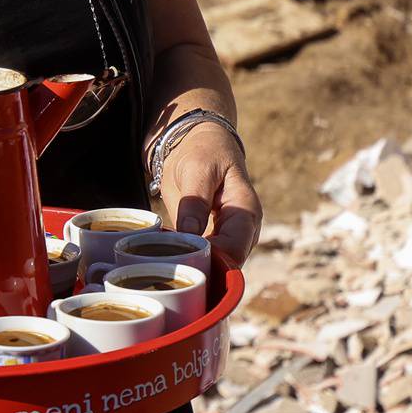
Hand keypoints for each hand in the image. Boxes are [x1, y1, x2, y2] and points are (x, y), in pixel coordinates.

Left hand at [160, 125, 262, 267]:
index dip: (210, 260)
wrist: (201, 144)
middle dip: (200, 267)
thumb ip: (194, 201)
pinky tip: (169, 256)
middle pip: (227, 264)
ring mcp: (231, 237)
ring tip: (165, 260)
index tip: (181, 259)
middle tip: (168, 264)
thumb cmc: (203, 153)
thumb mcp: (196, 170)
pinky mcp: (216, 239)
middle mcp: (244, 231)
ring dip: (193, 265)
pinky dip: (189, 258)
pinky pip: (206, 257)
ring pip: (216, 264)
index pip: (234, 250)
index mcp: (245, 212)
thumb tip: (190, 234)